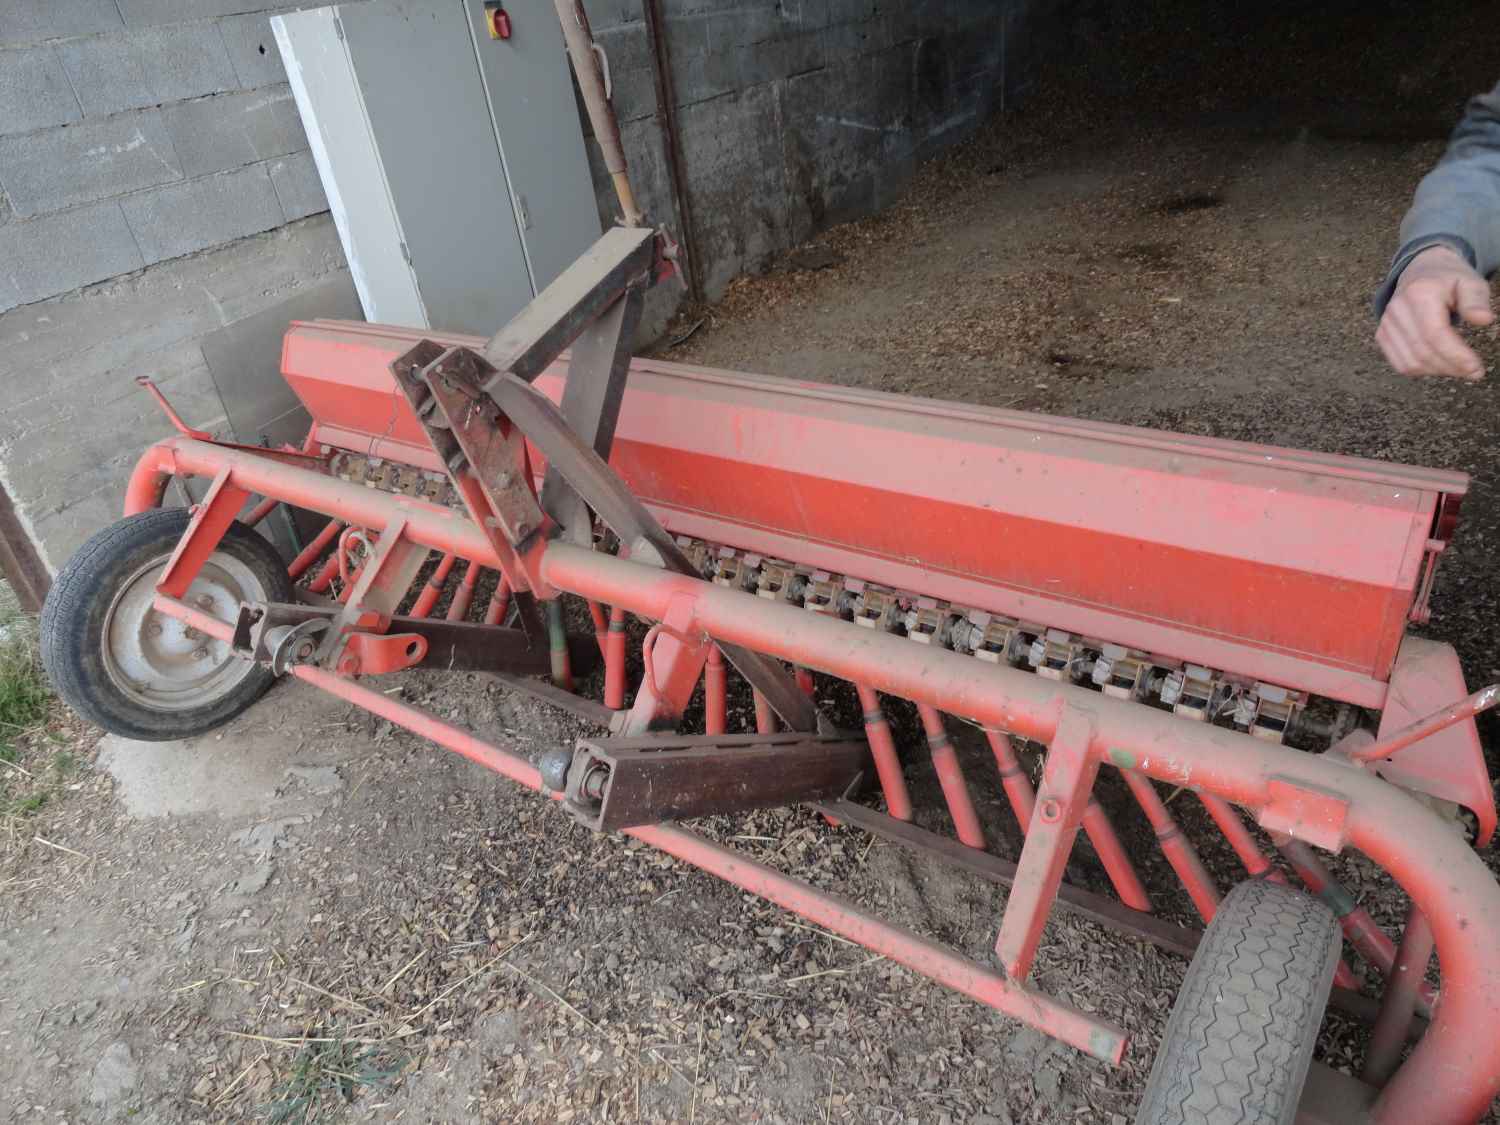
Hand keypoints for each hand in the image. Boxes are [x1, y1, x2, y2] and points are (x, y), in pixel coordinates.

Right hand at [1377, 245, 1493, 378]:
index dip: (1455, 355)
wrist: (1421, 270)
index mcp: (1420, 293)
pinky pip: (1400, 363)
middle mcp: (1397, 310)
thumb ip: (1477, 300)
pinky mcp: (1382, 335)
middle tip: (1474, 372)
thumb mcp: (1470, 281)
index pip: (1435, 334)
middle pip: (1423, 351)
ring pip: (1411, 363)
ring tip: (1459, 368)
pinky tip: (1440, 366)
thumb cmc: (1449, 279)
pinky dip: (1422, 371)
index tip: (1477, 368)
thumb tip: (1484, 320)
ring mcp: (1386, 324)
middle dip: (1451, 367)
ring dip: (1438, 372)